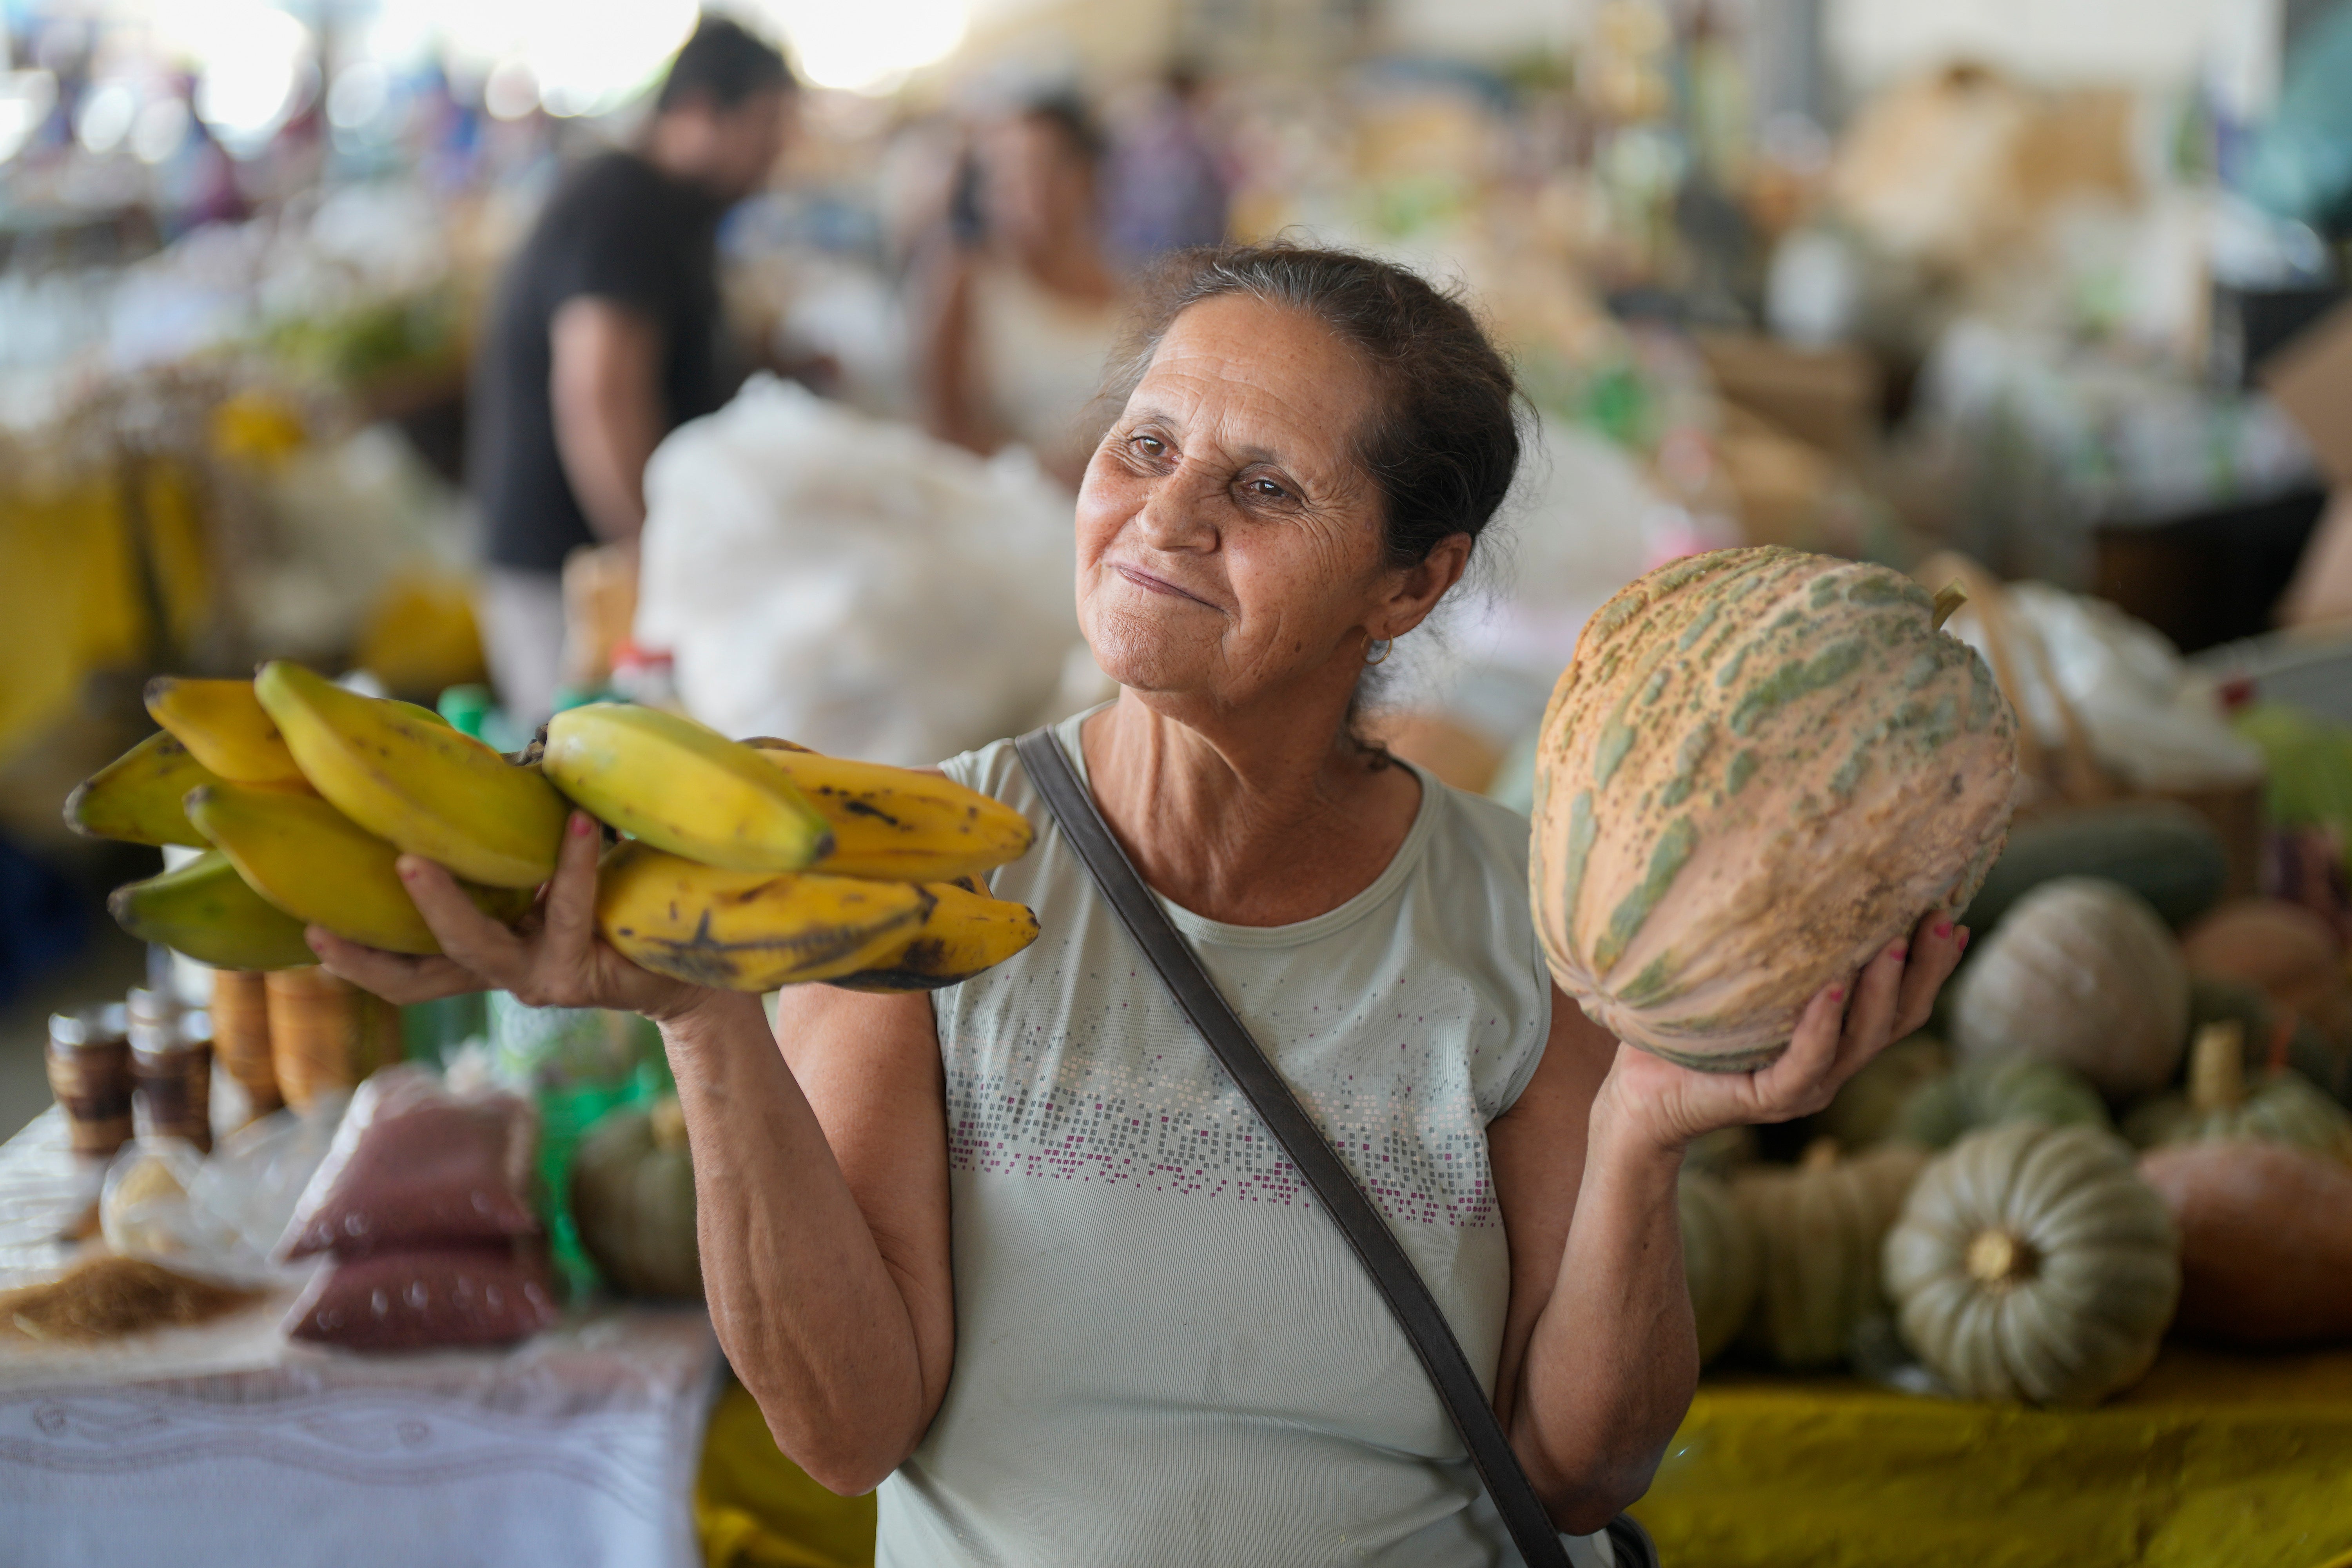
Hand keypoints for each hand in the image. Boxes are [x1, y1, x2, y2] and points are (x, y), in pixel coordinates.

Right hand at [307, 811, 708, 1023]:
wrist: (686, 959)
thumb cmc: (614, 901)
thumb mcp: (547, 868)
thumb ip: (509, 836)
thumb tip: (472, 759)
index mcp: (483, 949)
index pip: (404, 968)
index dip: (355, 958)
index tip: (307, 924)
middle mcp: (502, 971)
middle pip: (419, 976)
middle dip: (371, 950)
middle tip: (325, 912)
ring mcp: (537, 977)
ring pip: (476, 947)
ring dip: (445, 903)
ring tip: (418, 859)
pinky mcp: (580, 971)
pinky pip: (567, 910)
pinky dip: (573, 861)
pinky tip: (581, 821)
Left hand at [1596, 910, 1969, 1152]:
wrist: (1638, 1096)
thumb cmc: (1686, 1029)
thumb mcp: (1737, 981)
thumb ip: (1769, 946)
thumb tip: (1780, 865)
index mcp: (1833, 1039)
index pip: (1898, 1004)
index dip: (1933, 967)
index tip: (1955, 918)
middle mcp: (1830, 1065)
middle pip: (1898, 1020)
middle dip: (1926, 970)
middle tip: (1941, 917)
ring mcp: (1805, 1086)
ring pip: (1862, 1039)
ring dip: (1882, 988)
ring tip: (1895, 941)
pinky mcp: (1769, 1099)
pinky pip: (1806, 1062)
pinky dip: (1822, 1025)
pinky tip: (1832, 990)